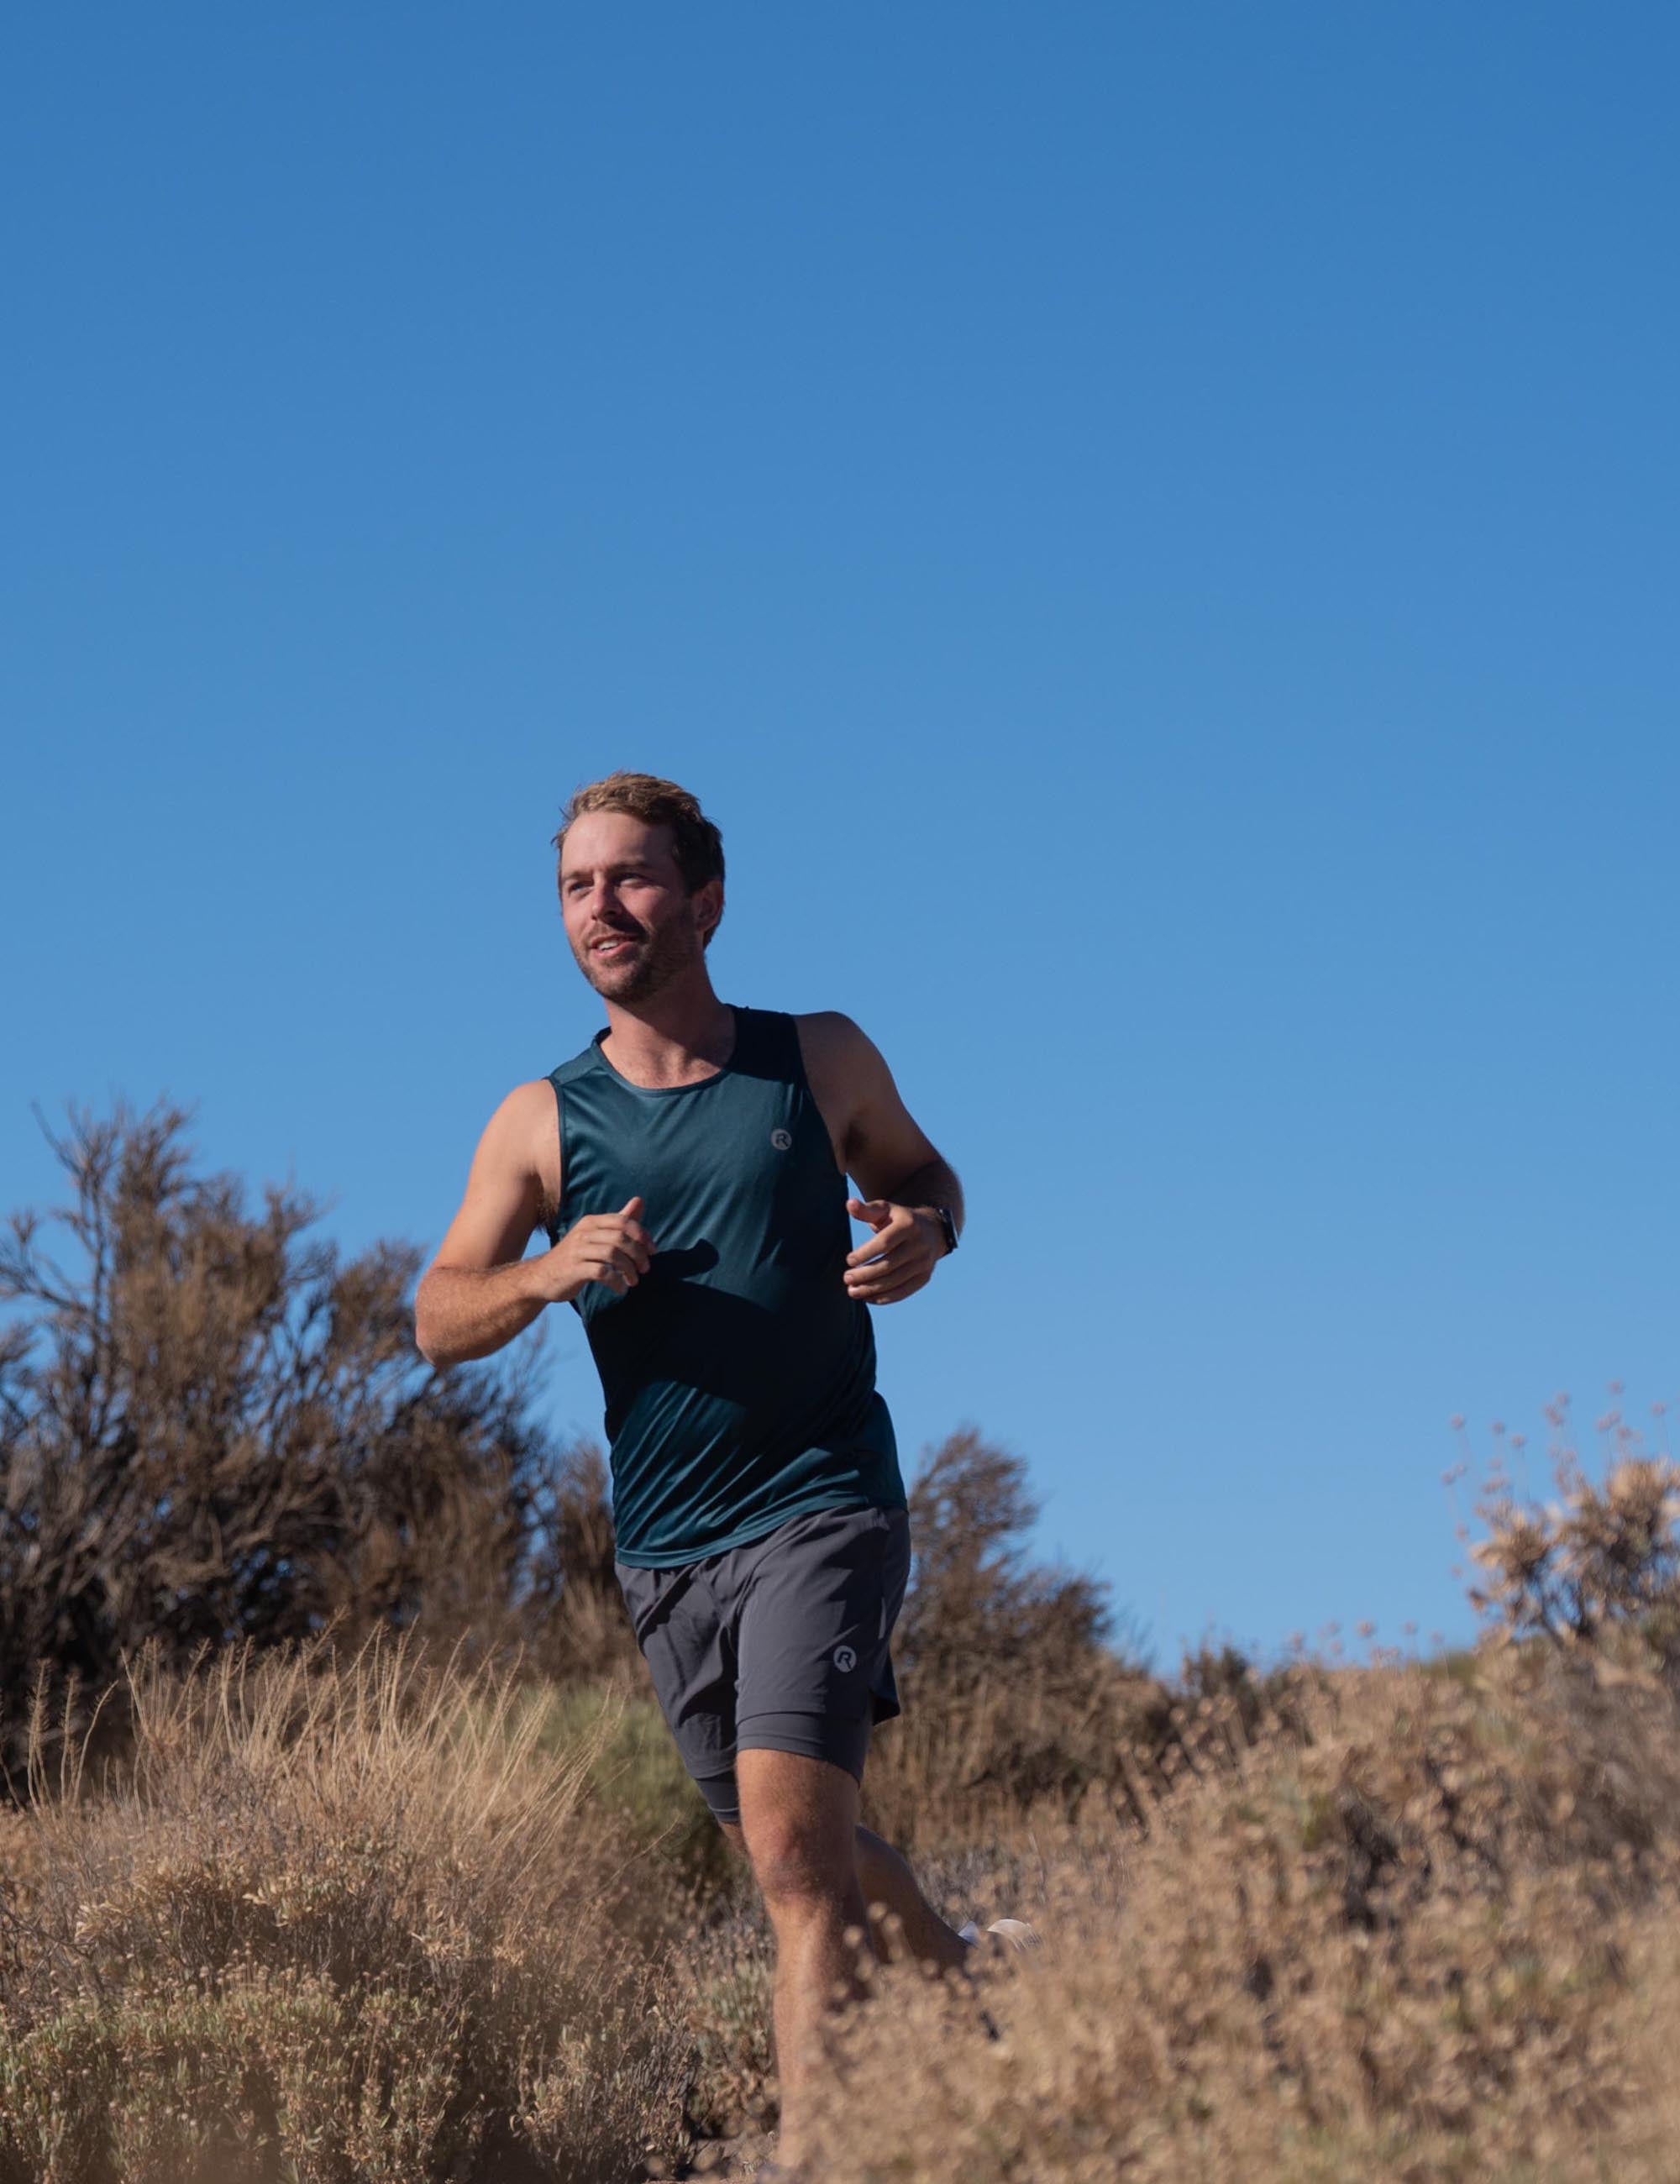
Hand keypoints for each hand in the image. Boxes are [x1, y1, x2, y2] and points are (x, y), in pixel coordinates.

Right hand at [536, 1196, 655, 1302]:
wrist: (542, 1276)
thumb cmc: (576, 1255)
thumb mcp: (596, 1235)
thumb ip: (619, 1220)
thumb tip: (640, 1200)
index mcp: (591, 1222)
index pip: (623, 1222)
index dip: (642, 1235)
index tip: (652, 1251)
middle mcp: (583, 1233)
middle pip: (620, 1238)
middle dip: (638, 1254)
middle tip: (645, 1268)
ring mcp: (577, 1251)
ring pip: (613, 1254)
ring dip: (629, 1269)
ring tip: (634, 1281)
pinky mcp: (573, 1270)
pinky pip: (601, 1272)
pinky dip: (616, 1282)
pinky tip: (620, 1289)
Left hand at [843, 1198, 942, 1305]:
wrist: (933, 1231)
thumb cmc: (899, 1219)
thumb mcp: (885, 1210)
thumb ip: (866, 1210)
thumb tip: (849, 1204)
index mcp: (908, 1225)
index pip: (884, 1243)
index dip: (866, 1253)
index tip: (849, 1260)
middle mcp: (919, 1245)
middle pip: (888, 1265)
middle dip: (865, 1274)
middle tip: (846, 1278)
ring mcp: (924, 1263)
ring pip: (895, 1281)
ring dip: (871, 1289)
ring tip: (852, 1291)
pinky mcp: (924, 1277)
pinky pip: (903, 1291)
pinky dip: (884, 1298)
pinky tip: (867, 1298)